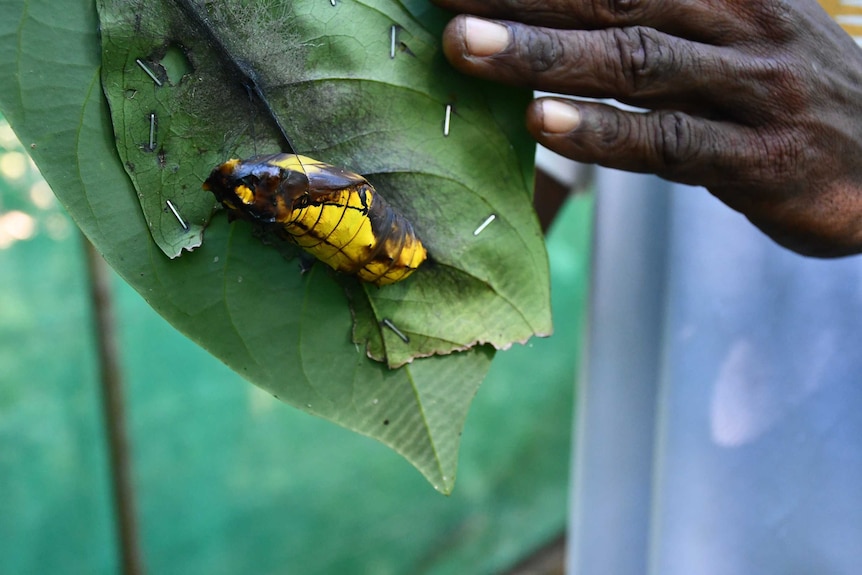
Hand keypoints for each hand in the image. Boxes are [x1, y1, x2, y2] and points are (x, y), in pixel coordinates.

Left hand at [432, 0, 861, 256]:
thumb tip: (561, 8)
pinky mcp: (756, 158)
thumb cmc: (777, 92)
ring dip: (543, 53)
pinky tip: (541, 124)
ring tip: (464, 45)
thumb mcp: (726, 28)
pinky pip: (667, 142)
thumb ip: (654, 11)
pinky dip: (602, 133)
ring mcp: (748, 88)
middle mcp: (736, 20)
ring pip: (634, 62)